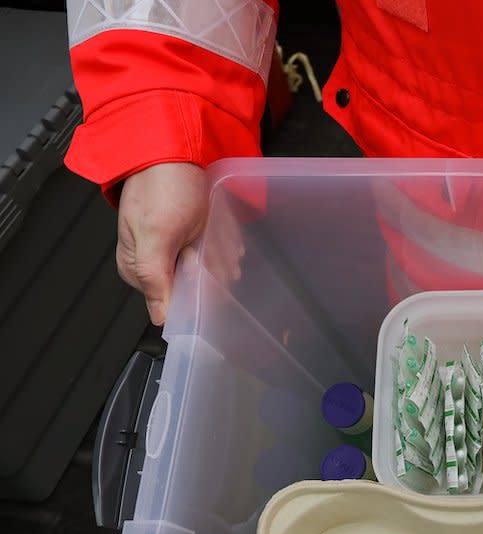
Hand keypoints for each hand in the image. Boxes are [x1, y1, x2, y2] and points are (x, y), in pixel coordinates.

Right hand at [116, 163, 208, 325]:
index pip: (175, 302)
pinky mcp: (193, 237)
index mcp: (139, 268)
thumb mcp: (156, 235)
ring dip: (221, 255)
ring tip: (216, 235)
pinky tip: (222, 231)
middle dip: (211, 268)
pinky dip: (225, 243)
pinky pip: (217, 251)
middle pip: (197, 285)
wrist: (173, 148)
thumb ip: (155, 276)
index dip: (196, 289)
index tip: (203, 270)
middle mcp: (157, 262)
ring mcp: (176, 249)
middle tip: (209, 247)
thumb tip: (160, 317)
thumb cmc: (161, 186)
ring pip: (211, 269)